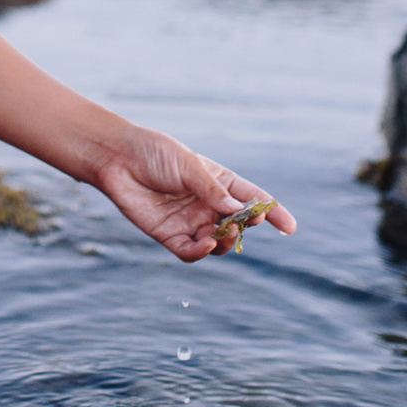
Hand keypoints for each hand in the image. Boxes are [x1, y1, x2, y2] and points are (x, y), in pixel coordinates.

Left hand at [84, 125, 298, 261]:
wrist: (117, 159)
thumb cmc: (154, 153)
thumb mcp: (188, 165)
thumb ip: (212, 189)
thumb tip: (237, 210)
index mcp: (218, 182)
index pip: (252, 199)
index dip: (271, 212)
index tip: (289, 226)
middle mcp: (208, 204)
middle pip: (237, 224)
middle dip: (246, 227)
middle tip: (246, 223)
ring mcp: (190, 221)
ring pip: (218, 242)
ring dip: (226, 242)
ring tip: (222, 233)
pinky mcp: (170, 236)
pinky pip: (191, 252)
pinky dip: (202, 252)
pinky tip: (206, 244)